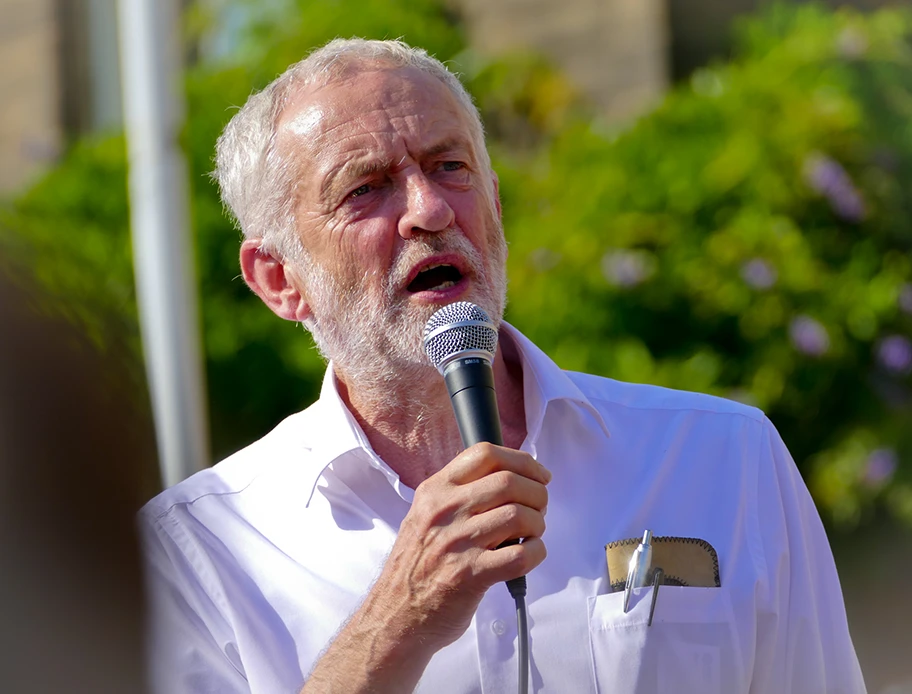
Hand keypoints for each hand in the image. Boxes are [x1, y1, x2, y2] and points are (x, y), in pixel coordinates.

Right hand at [369, 442, 549, 648]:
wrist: (394, 614)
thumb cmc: (416, 566)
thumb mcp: (424, 516)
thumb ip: (457, 494)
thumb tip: (509, 478)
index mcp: (435, 491)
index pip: (485, 454)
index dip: (522, 461)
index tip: (538, 474)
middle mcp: (444, 511)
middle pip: (508, 481)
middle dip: (537, 494)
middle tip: (539, 508)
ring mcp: (456, 542)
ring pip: (518, 515)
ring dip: (537, 524)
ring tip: (530, 535)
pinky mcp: (470, 575)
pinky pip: (520, 555)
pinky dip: (536, 552)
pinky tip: (529, 554)